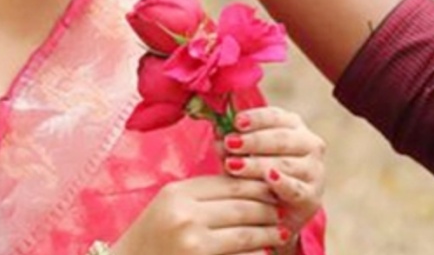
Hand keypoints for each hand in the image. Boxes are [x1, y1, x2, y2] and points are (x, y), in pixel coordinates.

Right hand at [112, 175, 289, 254]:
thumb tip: (250, 186)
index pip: (229, 184)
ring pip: (245, 234)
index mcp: (177, 193)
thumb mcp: (170, 206)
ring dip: (268, 233)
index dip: (257, 186)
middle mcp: (184, 215)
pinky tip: (265, 254)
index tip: (273, 191)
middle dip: (268, 210)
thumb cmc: (151, 239)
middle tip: (282, 212)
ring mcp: (192, 243)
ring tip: (281, 233)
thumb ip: (204, 194)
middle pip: (241, 206)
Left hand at [220, 107, 325, 241]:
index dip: (256, 118)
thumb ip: (233, 144)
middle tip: (230, 143)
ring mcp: (314, 170)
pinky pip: (296, 188)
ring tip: (234, 165)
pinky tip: (269, 178)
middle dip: (254, 141)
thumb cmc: (259, 174)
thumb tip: (217, 133)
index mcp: (293, 126)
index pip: (275, 116)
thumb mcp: (245, 155)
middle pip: (281, 138)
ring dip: (258, 164)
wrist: (280, 212)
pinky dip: (282, 182)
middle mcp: (309, 144)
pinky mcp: (312, 196)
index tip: (236, 122)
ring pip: (285, 163)